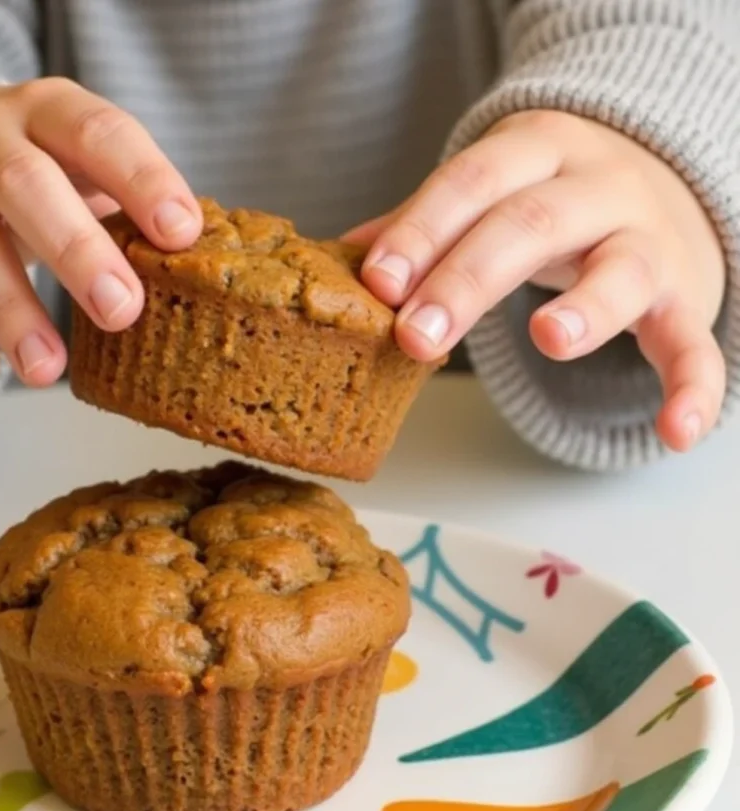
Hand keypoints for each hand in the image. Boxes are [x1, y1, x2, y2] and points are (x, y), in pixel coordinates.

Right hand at [0, 79, 201, 385]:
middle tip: (122, 312)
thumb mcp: (69, 162)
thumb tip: (200, 268)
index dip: (142, 179)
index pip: (99, 133)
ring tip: (47, 371)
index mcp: (45, 112)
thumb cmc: (20, 173)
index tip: (181, 233)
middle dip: (78, 251)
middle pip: (26, 186)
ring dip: (10, 311)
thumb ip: (121, 200)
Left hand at [345, 111, 726, 451]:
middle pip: (531, 225)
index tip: (378, 282)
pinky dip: (694, 386)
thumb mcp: (492, 191)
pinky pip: (694, 343)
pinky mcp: (684, 299)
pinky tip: (675, 432)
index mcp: (534, 152)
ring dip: (585, 307)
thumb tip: (342, 259)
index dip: (422, 230)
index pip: (471, 182)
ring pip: (621, 270)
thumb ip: (426, 225)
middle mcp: (598, 187)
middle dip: (467, 279)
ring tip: (548, 338)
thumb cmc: (550, 198)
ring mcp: (648, 241)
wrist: (665, 185)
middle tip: (416, 335)